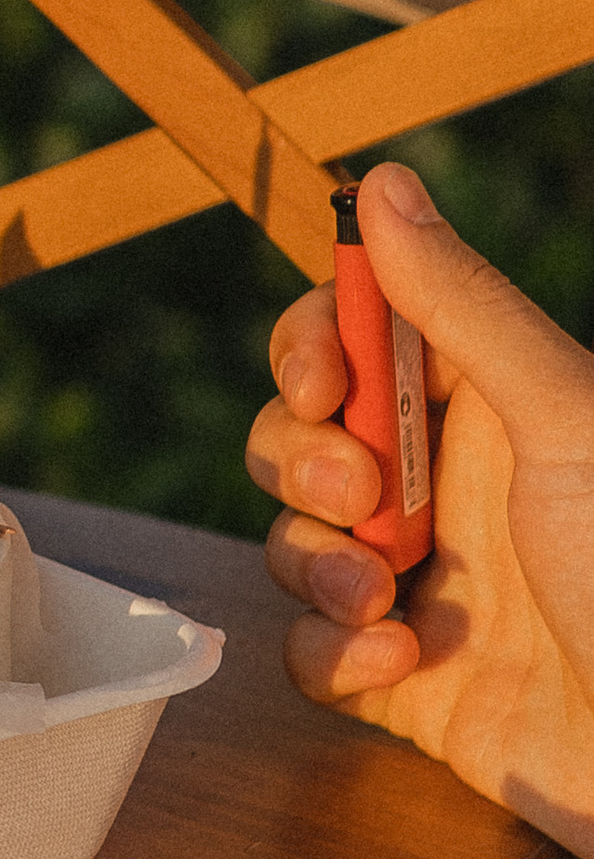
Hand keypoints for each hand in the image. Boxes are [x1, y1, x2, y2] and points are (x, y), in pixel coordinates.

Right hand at [248, 163, 593, 856]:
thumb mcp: (562, 419)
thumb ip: (463, 306)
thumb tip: (380, 180)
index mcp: (493, 405)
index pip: (363, 333)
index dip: (316, 347)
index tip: (323, 384)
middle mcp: (450, 484)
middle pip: (304, 434)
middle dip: (300, 462)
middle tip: (355, 499)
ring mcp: (421, 581)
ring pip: (295, 542)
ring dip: (316, 567)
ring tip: (385, 601)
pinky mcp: (401, 678)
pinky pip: (310, 649)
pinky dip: (333, 655)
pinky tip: (401, 663)